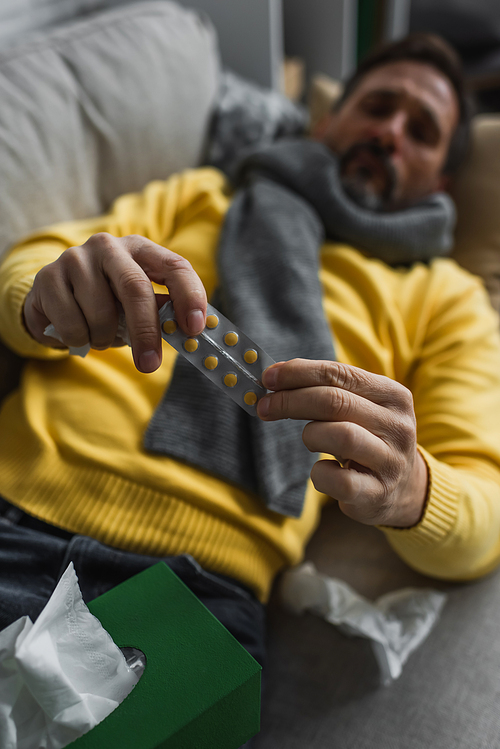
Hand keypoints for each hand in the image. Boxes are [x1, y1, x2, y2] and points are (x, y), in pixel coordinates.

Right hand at [23, 233, 206, 372]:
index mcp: (140, 249)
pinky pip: (72, 325)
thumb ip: (161, 312)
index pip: (174, 265)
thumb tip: (189, 333)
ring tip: (100, 336)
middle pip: (135, 288)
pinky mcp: (47, 277)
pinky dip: (79, 340)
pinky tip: (77, 332)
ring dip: (105, 339)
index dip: (189, 296)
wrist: (54, 300)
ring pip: (101, 313)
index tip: (195, 328)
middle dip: (146, 331)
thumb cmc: (107, 303)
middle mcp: (108, 246)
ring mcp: (75, 258)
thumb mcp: (137, 305)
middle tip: (150, 365)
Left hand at [257, 359, 427, 527]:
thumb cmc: (368, 438)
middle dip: (291, 400)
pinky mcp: (377, 494)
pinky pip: (336, 479)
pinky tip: (323, 470)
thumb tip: (275, 377)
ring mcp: (391, 462)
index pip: (340, 373)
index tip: (268, 377)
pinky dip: (318, 473)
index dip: (298, 373)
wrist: (405, 489)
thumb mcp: (359, 409)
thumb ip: (327, 390)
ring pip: (340, 435)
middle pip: (334, 401)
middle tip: (265, 406)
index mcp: (394, 395)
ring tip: (310, 440)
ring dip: (311, 435)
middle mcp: (398, 426)